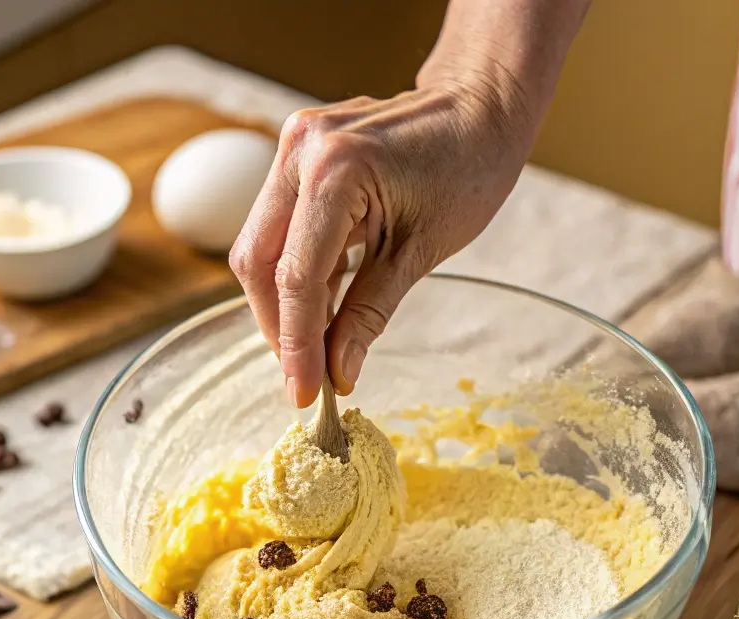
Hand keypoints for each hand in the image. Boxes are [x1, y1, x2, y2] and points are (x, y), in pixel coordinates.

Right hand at [229, 77, 533, 406]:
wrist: (480, 105)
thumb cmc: (468, 170)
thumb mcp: (419, 252)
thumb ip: (368, 314)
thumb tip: (338, 373)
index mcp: (335, 169)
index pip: (296, 276)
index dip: (296, 344)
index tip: (305, 393)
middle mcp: (301, 151)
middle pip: (258, 262)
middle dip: (279, 327)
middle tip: (307, 375)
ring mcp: (293, 148)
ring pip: (261, 248)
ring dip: (285, 305)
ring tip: (318, 348)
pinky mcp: (296, 156)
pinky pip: (280, 229)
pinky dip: (298, 276)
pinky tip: (324, 309)